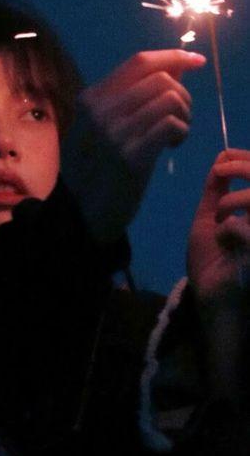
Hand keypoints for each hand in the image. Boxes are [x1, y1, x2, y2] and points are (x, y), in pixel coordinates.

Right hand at [80, 49, 205, 188]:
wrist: (82, 208)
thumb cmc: (95, 167)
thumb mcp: (103, 125)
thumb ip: (130, 97)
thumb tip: (174, 67)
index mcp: (90, 99)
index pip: (139, 62)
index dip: (172, 56)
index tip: (195, 61)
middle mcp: (99, 112)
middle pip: (160, 78)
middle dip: (183, 93)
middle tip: (181, 116)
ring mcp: (113, 134)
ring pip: (169, 98)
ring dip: (185, 114)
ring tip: (176, 133)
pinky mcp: (129, 157)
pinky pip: (171, 124)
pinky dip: (182, 132)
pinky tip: (173, 146)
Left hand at [188, 149, 249, 311]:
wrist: (211, 297)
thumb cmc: (212, 262)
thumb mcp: (209, 221)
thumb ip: (216, 191)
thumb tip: (222, 158)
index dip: (246, 160)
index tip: (225, 158)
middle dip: (245, 167)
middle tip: (223, 169)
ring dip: (233, 201)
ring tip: (220, 217)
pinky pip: (246, 226)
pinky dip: (231, 228)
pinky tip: (226, 240)